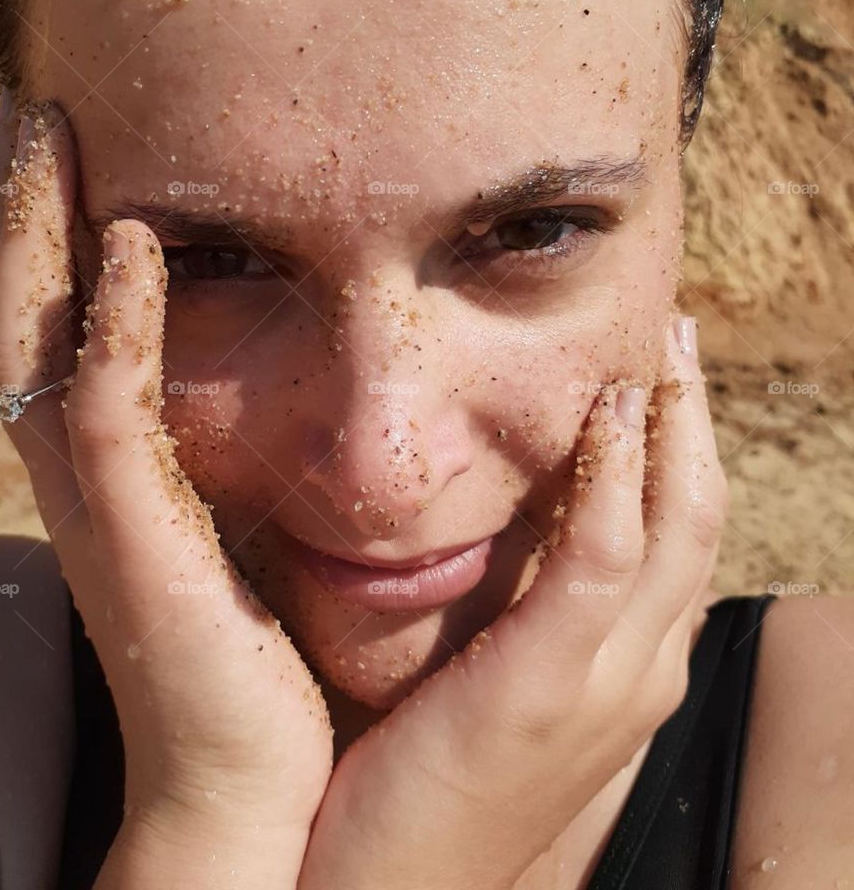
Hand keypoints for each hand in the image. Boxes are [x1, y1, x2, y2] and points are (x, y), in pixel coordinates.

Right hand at [0, 94, 333, 880]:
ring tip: (48, 130)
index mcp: (109, 461)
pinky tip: (135, 241)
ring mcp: (96, 502)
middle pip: (19, 308)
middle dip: (17, 203)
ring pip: (34, 338)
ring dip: (36, 229)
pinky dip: (113, 321)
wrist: (250, 776)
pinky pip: (105, 409)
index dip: (46, 226)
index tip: (70, 136)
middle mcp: (80, 470)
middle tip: (34, 104)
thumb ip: (234, 443)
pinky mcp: (135, 539)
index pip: (53, 319)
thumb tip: (289, 362)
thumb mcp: (236, 517)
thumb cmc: (253, 646)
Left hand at [296, 314, 725, 889]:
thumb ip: (520, 619)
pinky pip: (606, 559)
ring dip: (672, 426)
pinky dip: (620, 478)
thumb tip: (501, 533)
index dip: (679, 449)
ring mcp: (606, 684)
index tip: (655, 375)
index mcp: (626, 671)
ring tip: (657, 349)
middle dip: (693, 420)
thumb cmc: (422, 782)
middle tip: (672, 338)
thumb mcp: (492, 688)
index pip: (678, 538)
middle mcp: (639, 674)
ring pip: (675, 526)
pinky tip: (609, 413)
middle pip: (697, 518)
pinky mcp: (547, 686)